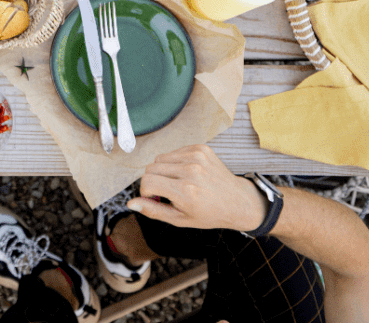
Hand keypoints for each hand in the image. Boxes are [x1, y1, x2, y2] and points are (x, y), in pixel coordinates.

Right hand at [129, 144, 266, 232]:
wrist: (238, 201)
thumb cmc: (209, 213)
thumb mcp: (180, 220)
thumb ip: (153, 210)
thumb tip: (131, 203)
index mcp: (186, 192)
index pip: (147, 182)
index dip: (146, 192)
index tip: (157, 198)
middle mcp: (191, 171)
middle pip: (150, 168)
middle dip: (153, 181)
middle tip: (168, 192)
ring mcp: (197, 157)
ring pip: (160, 158)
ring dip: (164, 170)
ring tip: (179, 182)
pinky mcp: (201, 148)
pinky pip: (174, 152)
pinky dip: (175, 162)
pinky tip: (188, 173)